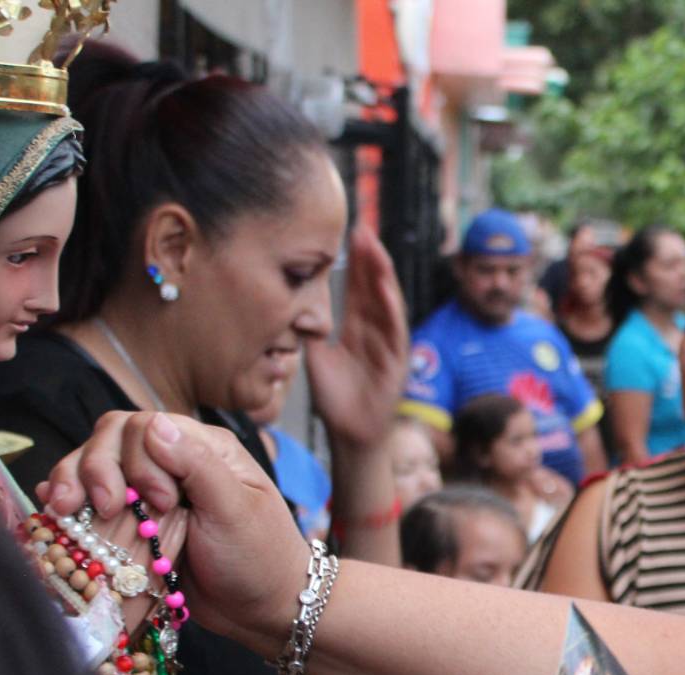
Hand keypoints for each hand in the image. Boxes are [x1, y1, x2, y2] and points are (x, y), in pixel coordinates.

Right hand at [40, 411, 309, 649]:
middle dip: (96, 468)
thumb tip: (155, 423)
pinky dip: (68, 500)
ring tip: (63, 508)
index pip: (145, 426)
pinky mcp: (132, 522)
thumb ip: (197, 465)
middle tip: (106, 508)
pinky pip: (89, 501)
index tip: (159, 503)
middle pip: (111, 440)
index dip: (138, 459)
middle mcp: (173, 461)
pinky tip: (52, 511)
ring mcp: (148, 491)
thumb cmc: (259, 558)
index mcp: (205, 448)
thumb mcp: (235, 511)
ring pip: (93, 466)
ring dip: (72, 481)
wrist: (261, 609)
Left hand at [305, 226, 408, 449]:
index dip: (353, 261)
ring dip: (382, 276)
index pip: (355, 288)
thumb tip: (289, 305)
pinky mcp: (396, 362)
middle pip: (373, 288)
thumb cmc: (335, 400)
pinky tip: (385, 289)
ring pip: (387, 303)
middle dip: (369, 258)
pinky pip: (395, 330)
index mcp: (356, 328)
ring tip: (375, 249)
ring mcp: (388, 345)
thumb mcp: (315, 358)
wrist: (350, 435)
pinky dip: (391, 308)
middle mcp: (374, 331)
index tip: (348, 233)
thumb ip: (307, 331)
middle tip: (362, 229)